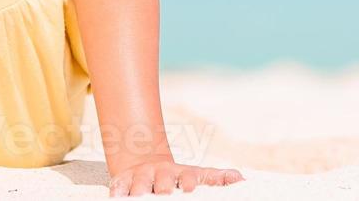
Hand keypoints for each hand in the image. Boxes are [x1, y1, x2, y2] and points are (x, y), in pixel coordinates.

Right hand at [108, 158, 242, 195]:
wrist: (145, 162)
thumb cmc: (177, 177)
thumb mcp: (198, 175)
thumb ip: (217, 178)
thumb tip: (240, 179)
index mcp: (181, 174)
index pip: (187, 177)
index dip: (189, 183)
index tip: (191, 190)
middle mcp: (161, 174)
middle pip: (162, 184)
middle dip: (163, 190)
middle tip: (164, 196)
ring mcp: (141, 177)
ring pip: (138, 187)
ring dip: (139, 194)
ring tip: (140, 200)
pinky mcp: (121, 182)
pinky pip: (117, 188)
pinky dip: (117, 194)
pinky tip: (118, 199)